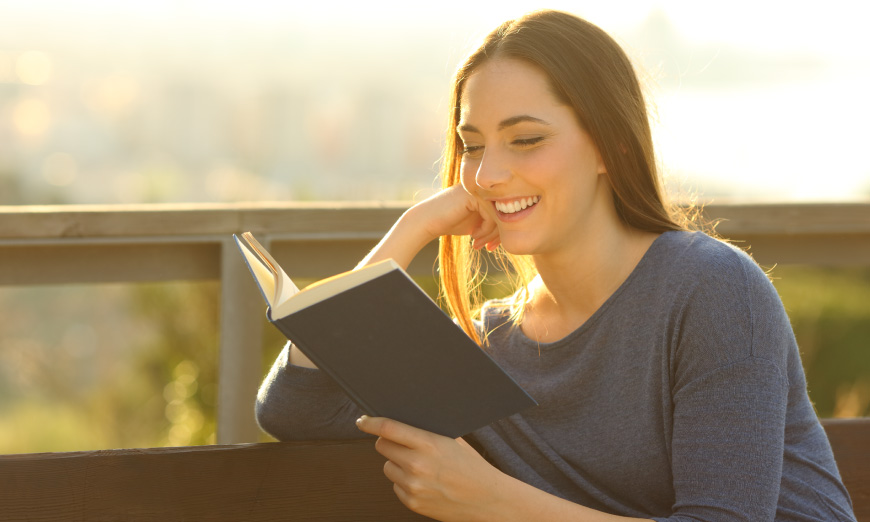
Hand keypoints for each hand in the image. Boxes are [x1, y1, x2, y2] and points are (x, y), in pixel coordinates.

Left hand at [356, 415, 505, 520]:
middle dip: (388, 441)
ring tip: (420, 466)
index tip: (362, 420)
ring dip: (397, 463)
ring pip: (387, 466)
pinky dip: (404, 482)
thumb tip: (401, 420)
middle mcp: (417, 465)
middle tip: (401, 443)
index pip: (389, 429)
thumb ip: (427, 431)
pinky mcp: (412, 502)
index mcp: (429, 444)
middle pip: (382, 446)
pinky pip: (395, 485)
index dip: (371, 422)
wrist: (486, 500)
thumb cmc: (471, 466)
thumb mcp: (453, 441)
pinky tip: (424, 482)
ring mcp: (413, 486)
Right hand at [409, 185, 500, 250]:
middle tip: (489, 248)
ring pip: (500, 214)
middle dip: (497, 235)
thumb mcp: (478, 224)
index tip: (492, 247)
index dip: (501, 232)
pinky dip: (485, 229)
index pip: (505, 211)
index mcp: (487, 191)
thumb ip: (494, 223)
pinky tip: (474, 236)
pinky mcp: (475, 195)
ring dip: (491, 234)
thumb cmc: (452, 223)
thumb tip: (516, 231)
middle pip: (505, 212)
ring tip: (479, 244)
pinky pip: (492, 214)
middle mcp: (485, 188)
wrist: (428, 221)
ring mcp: (480, 189)